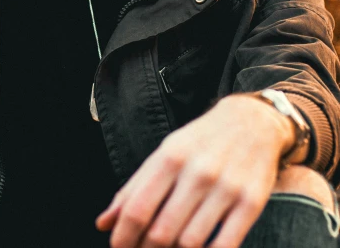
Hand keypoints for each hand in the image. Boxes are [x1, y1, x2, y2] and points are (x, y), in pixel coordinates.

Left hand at [96, 94, 295, 247]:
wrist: (252, 121)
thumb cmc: (201, 141)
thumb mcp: (165, 153)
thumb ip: (133, 188)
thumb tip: (103, 223)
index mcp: (171, 157)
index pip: (138, 209)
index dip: (123, 237)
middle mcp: (197, 172)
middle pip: (161, 232)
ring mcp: (226, 188)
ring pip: (190, 243)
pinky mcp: (251, 203)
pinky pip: (225, 246)